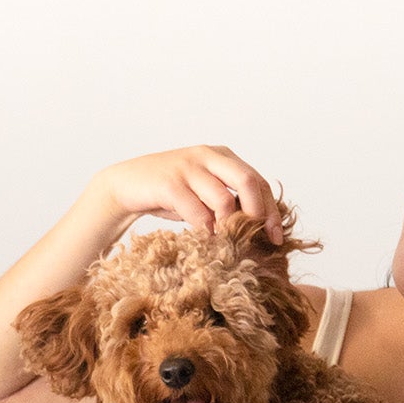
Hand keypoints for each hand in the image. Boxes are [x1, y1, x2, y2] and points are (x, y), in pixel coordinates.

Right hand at [88, 146, 283, 237]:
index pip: (258, 180)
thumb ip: (227, 201)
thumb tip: (259, 229)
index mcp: (222, 156)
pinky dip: (205, 230)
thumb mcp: (203, 192)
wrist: (126, 185)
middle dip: (258, 214)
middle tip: (260, 240)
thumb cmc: (169, 193)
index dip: (270, 209)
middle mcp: (208, 156)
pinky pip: (197, 211)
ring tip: (228, 246)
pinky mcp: (169, 182)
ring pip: (224, 199)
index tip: (277, 236)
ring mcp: (188, 167)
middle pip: (248, 181)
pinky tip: (205, 242)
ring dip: (229, 227)